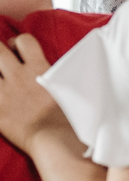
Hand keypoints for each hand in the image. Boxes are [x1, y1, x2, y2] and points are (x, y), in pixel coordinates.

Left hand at [0, 35, 62, 153]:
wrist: (56, 138)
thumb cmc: (69, 115)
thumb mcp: (70, 87)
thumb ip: (57, 74)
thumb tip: (54, 68)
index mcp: (39, 69)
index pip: (24, 41)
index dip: (18, 43)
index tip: (17, 49)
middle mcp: (18, 77)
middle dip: (0, 52)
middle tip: (3, 61)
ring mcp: (4, 93)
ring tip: (1, 78)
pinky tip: (1, 100)